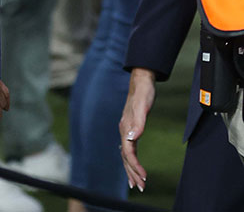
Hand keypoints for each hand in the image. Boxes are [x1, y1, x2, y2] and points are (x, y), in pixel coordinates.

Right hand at [119, 68, 155, 191]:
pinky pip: (129, 148)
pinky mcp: (131, 128)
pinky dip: (132, 160)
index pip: (128, 152)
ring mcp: (126, 129)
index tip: (144, 178)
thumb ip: (138, 122)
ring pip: (126, 154)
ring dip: (130, 169)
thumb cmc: (144, 92)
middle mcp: (124, 130)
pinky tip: (134, 166)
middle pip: (125, 156)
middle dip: (132, 173)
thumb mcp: (143, 106)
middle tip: (141, 188)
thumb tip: (132, 138)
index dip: (134, 166)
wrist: (141, 80)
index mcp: (126, 127)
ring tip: (136, 184)